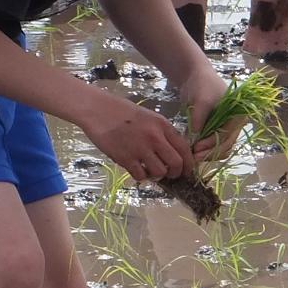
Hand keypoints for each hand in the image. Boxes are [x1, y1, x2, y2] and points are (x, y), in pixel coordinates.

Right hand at [74, 90, 194, 183]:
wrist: (98, 110)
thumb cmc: (121, 111)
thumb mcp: (148, 117)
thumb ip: (161, 132)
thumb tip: (171, 151)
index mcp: (162, 125)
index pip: (184, 148)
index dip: (189, 163)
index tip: (187, 171)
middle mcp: (155, 137)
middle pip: (176, 163)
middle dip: (176, 173)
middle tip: (170, 175)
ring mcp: (140, 149)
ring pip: (160, 172)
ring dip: (157, 176)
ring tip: (150, 172)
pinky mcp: (125, 158)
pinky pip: (140, 175)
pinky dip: (141, 177)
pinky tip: (136, 171)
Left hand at [181, 67, 237, 163]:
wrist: (195, 76)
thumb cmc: (202, 85)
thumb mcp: (201, 101)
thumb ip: (199, 119)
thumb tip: (194, 138)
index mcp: (237, 116)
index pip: (227, 135)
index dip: (212, 145)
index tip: (196, 149)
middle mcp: (235, 124)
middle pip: (226, 145)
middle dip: (210, 153)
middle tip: (193, 158)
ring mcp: (226, 128)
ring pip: (221, 148)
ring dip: (208, 154)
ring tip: (192, 157)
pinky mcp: (216, 130)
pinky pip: (214, 145)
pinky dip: (205, 150)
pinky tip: (193, 152)